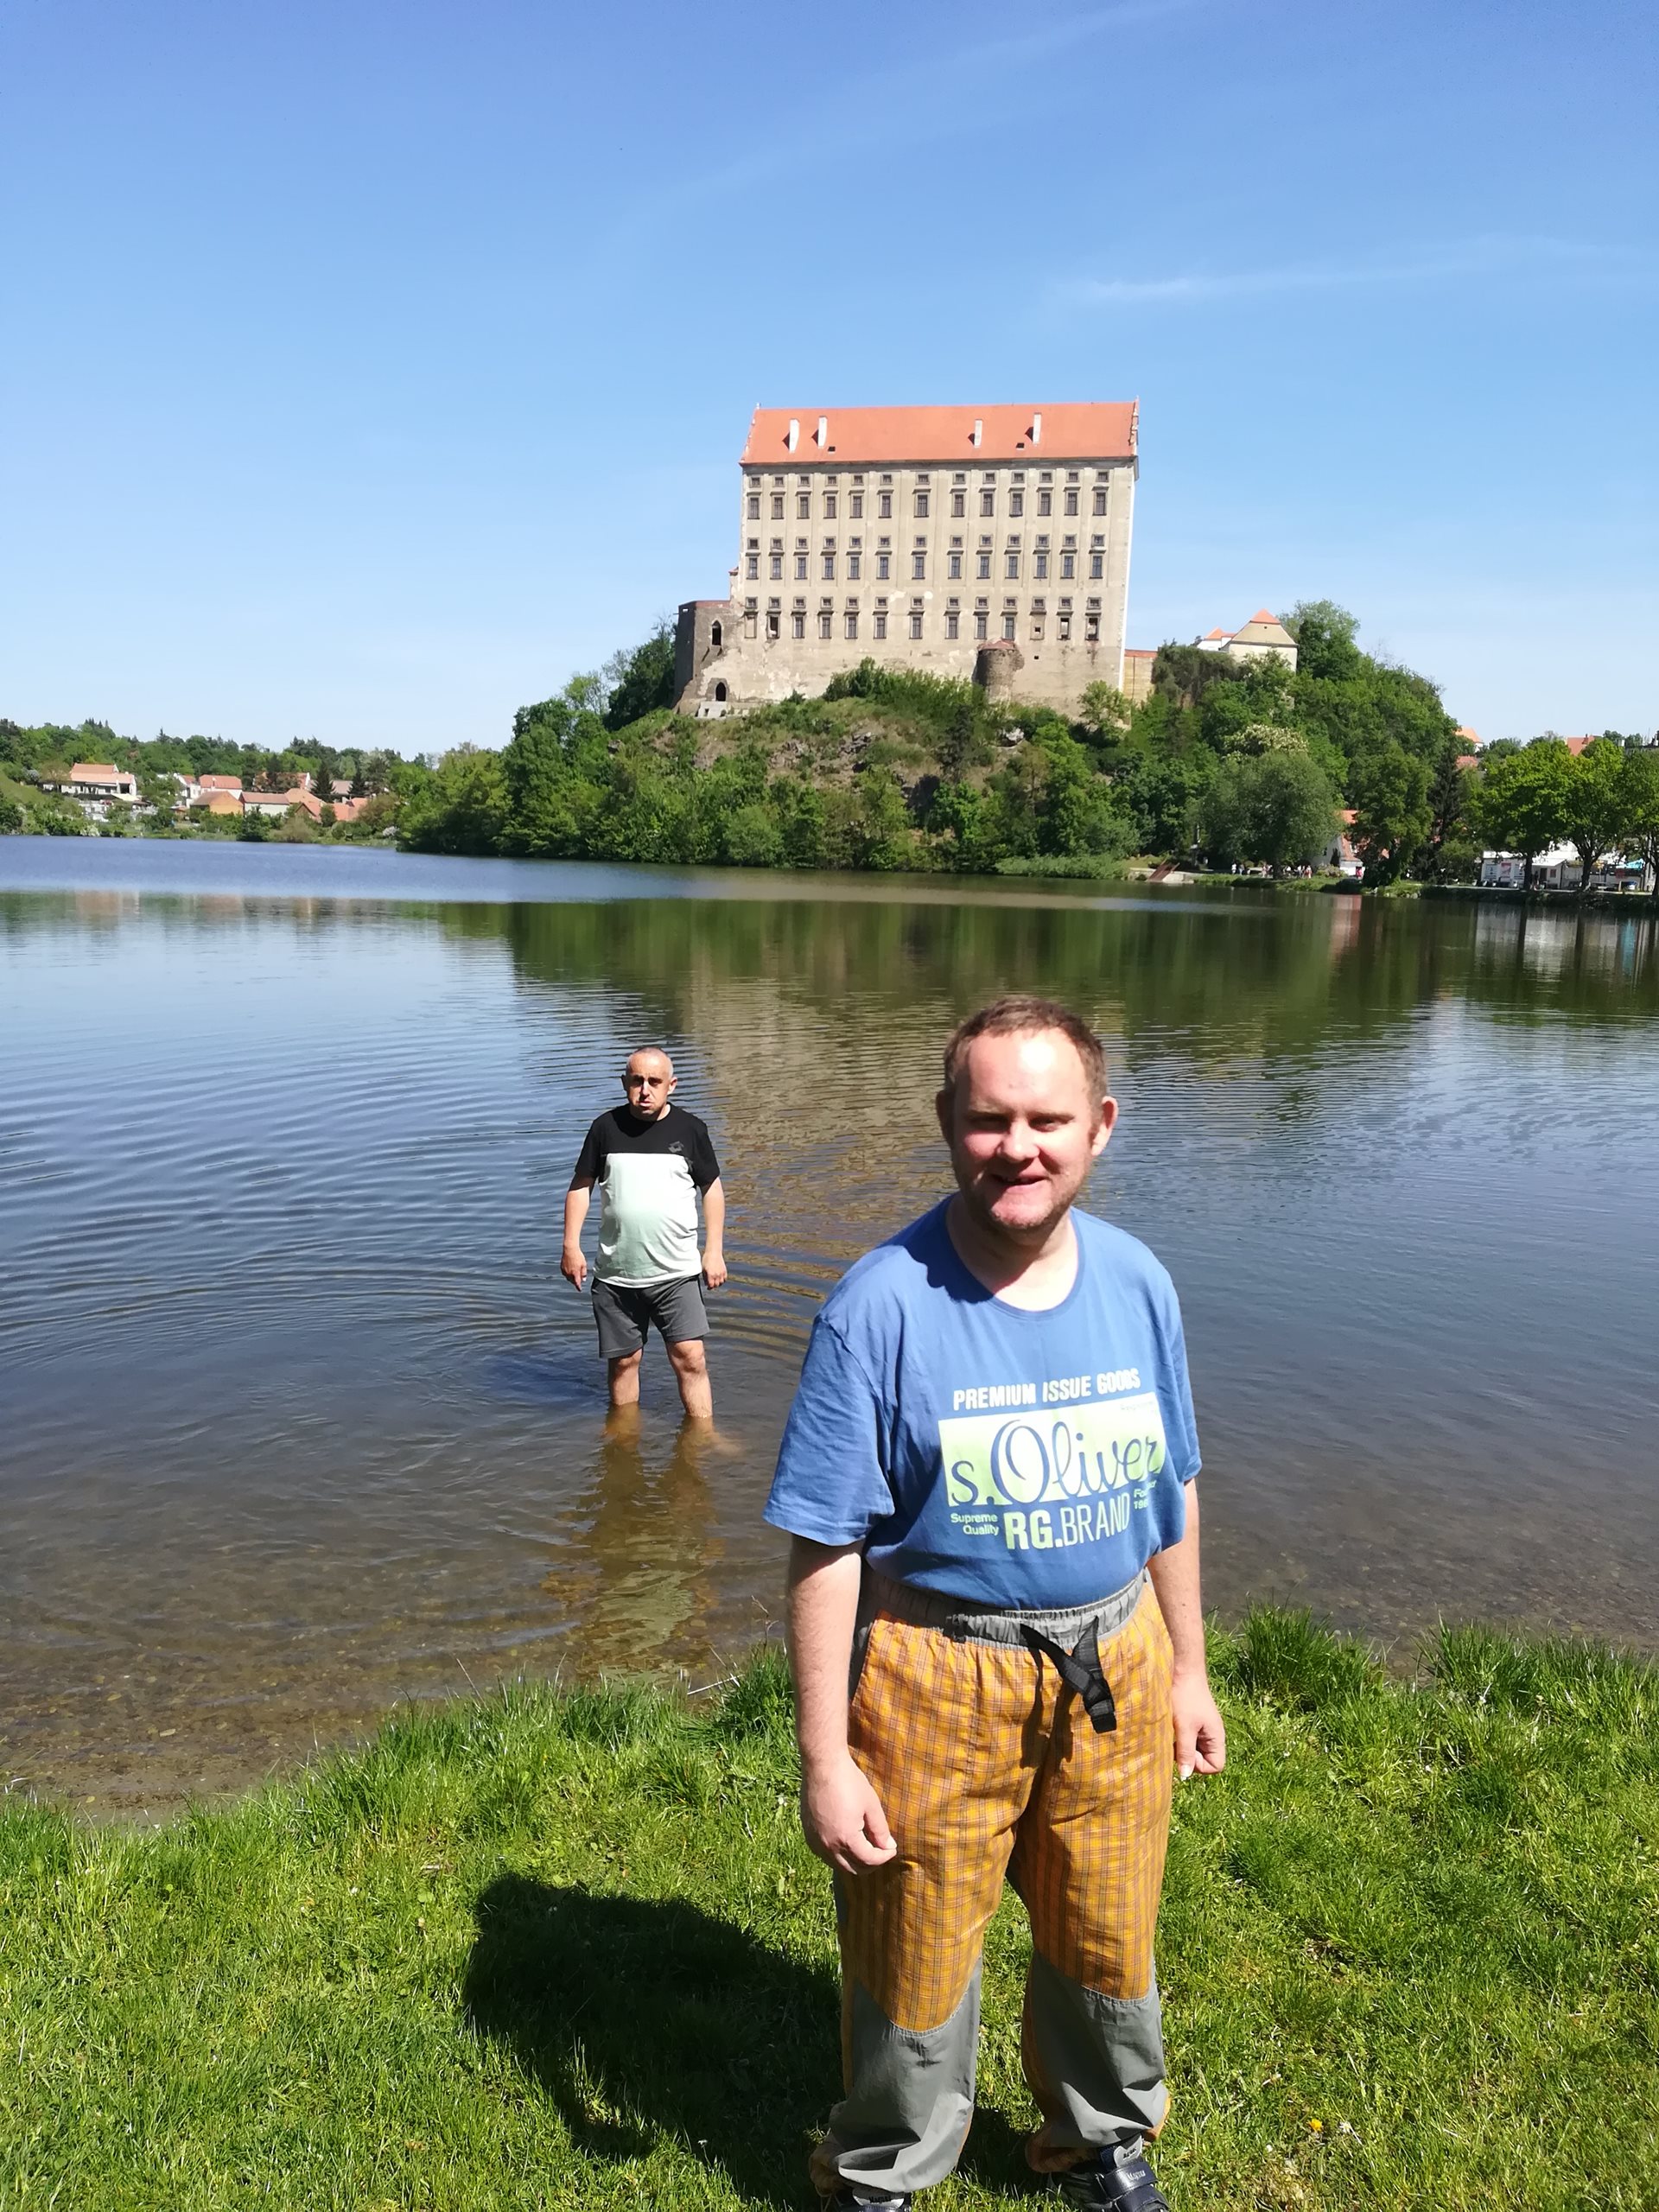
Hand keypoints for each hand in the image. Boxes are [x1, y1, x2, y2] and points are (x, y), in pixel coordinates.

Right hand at [560, 1244, 586, 1289]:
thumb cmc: (578, 1256)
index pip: (577, 1283)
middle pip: (572, 1281)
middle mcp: (569, 1273)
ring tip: (575, 1272)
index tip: (579, 1290)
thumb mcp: (584, 1265)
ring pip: (568, 1278)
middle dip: (575, 1281)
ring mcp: (564, 1271)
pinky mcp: (561, 1268)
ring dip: (571, 1277)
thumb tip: (583, 1280)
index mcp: (575, 1273)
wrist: (570, 1250)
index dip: (578, 1287)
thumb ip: (583, 1273)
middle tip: (579, 1279)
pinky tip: (571, 1269)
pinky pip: (565, 1273)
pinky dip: (568, 1273)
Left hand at [702, 1247, 727, 1289]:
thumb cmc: (707, 1259)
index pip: (711, 1285)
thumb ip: (705, 1277)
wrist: (713, 1252)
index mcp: (711, 1275)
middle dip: (713, 1286)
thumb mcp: (703, 1269)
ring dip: (718, 1284)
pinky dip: (722, 1280)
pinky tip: (719, 1279)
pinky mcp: (724, 1270)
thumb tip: (706, 1283)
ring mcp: (721, 1273)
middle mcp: (717, 1275)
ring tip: (715, 1282)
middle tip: (711, 1285)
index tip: (708, 1287)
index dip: (709, 1287)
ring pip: (721, 1283)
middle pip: (716, 1285)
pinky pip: (725, 1278)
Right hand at [800, 1751, 896, 1874]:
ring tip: (865, 1849)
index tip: (892, 1849)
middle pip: (853, 1869)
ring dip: (853, 1862)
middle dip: (870, 1864)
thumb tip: (888, 1846)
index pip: (869, 1860)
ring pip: (837, 1865)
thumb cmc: (849, 1781)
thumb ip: (880, 1830)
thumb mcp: (871, 1805)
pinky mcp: (808, 1834)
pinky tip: (845, 1843)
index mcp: (846, 1839)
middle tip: (880, 1852)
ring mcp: (816, 1841)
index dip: (884, 1857)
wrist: (822, 1765)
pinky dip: (837, 1855)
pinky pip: (824, 1855)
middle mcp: (828, 1846)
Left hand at [1171, 1670, 1225, 1779]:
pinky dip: (1178, 1738)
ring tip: (1172, 1733)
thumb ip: (1186, 1752)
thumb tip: (1185, 1776)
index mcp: (1216, 1737)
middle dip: (1188, 1757)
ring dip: (1181, 1747)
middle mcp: (1212, 1736)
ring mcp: (1202, 1729)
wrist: (1182, 1670)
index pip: (1215, 1766)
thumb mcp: (1184, 1727)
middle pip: (1203, 1760)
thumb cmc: (1185, 1697)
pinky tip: (1170, 1727)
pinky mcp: (1192, 1722)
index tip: (1186, 1751)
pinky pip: (1187, 1739)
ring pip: (1193, 1750)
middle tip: (1175, 1742)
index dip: (1199, 1765)